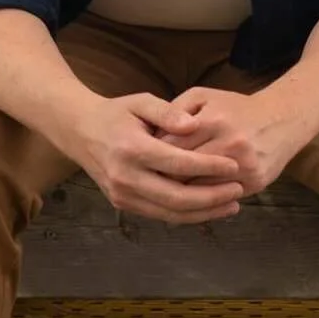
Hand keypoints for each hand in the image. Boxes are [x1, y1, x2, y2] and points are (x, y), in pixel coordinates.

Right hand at [70, 92, 243, 225]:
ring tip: (232, 205)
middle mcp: (125, 176)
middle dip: (212, 197)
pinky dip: (187, 215)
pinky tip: (208, 209)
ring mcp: (122, 194)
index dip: (209, 167)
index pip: (178, 163)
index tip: (234, 165)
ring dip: (204, 213)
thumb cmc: (116, 113)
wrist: (79, 131)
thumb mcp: (140, 101)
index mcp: (131, 148)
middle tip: (238, 189)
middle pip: (176, 197)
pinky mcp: (123, 204)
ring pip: (170, 214)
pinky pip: (160, 215)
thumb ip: (168, 111)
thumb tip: (194, 125)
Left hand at [156, 87, 303, 196]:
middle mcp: (230, 145)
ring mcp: (244, 167)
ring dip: (181, 192)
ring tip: (163, 190)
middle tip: (147, 180)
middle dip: (162, 177)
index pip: (172, 148)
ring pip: (201, 190)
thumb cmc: (236, 108)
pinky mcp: (255, 183)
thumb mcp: (203, 96)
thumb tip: (150, 136)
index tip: (142, 161)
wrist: (282, 118)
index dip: (153, 157)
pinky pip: (220, 198)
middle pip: (184, 173)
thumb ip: (174, 110)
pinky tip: (188, 197)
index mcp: (213, 122)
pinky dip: (203, 199)